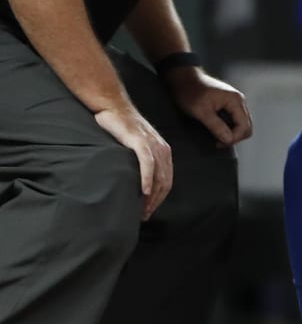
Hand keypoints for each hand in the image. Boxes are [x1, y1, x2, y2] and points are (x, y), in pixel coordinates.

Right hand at [93, 106, 171, 220]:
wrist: (113, 107)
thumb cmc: (120, 129)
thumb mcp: (135, 147)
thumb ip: (140, 162)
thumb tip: (134, 184)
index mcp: (163, 153)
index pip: (166, 181)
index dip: (159, 199)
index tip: (148, 212)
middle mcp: (162, 150)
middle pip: (165, 182)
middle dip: (155, 202)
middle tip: (144, 216)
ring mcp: (153, 145)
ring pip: (158, 176)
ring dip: (152, 195)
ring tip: (143, 210)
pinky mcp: (141, 142)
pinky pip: (148, 164)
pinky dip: (147, 179)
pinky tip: (144, 191)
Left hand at [167, 66, 253, 146]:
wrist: (183, 78)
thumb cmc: (190, 91)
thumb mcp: (201, 111)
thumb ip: (216, 126)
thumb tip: (228, 140)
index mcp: (235, 101)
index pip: (245, 126)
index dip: (233, 138)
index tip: (218, 143)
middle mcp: (239, 101)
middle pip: (246, 126)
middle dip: (233, 137)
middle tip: (217, 142)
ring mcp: (235, 101)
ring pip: (241, 123)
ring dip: (231, 132)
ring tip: (216, 136)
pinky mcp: (229, 103)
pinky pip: (235, 119)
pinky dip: (228, 127)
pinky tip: (217, 129)